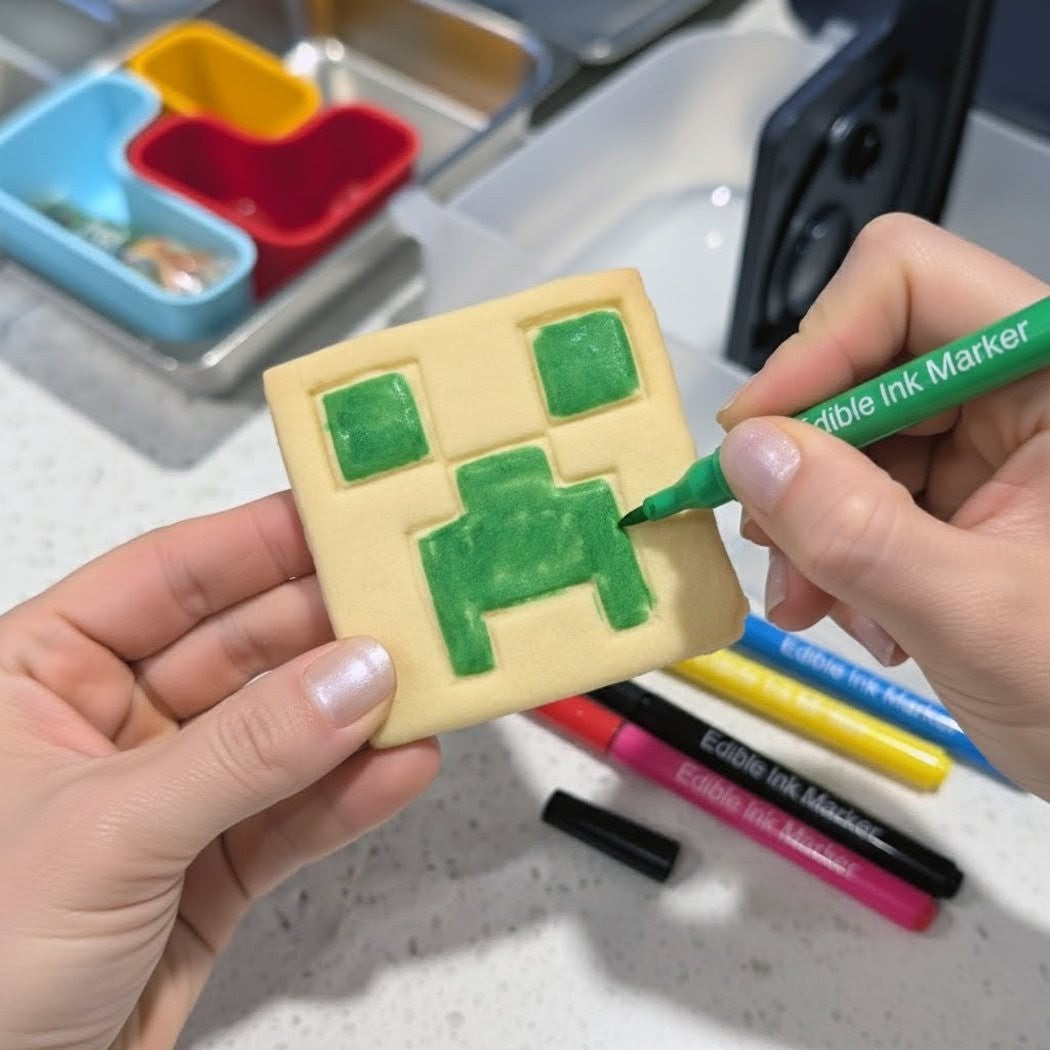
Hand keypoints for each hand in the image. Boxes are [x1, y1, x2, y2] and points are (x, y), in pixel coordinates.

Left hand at [0, 492, 439, 1048]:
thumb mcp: (103, 833)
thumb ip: (240, 752)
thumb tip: (347, 682)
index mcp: (37, 675)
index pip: (168, 579)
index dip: (258, 542)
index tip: (340, 520)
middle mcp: (106, 727)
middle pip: (243, 648)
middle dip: (328, 630)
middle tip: (409, 606)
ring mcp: (169, 798)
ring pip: (282, 731)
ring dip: (356, 712)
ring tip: (425, 682)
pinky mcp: (212, 871)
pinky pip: (296, 814)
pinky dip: (352, 793)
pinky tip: (400, 764)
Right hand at [716, 214, 1049, 796]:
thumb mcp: (975, 614)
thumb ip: (857, 532)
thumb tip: (745, 450)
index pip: (909, 283)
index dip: (817, 347)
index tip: (752, 440)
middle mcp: (1021, 389)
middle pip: (864, 366)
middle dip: (804, 464)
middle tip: (770, 550)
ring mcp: (992, 444)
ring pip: (851, 438)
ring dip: (812, 525)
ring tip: (813, 608)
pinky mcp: (968, 494)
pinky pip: (865, 492)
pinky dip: (837, 553)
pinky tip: (857, 617)